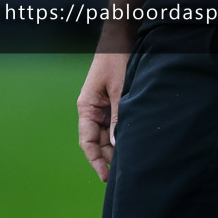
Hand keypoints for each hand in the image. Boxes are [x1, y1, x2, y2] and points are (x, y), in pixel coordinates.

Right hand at [77, 51, 128, 181]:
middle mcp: (92, 110)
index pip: (87, 141)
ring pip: (107, 135)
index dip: (95, 161)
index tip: (105, 177)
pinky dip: (121, 134)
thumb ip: (117, 117)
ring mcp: (102, 107)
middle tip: (124, 172)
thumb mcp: (118, 90)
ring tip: (130, 161)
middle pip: (97, 141)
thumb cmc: (115, 60)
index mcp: (86, 107)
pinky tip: (131, 143)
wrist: (120, 40)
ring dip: (115, 146)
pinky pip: (114, 124)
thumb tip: (116, 145)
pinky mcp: (112, 103)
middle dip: (108, 157)